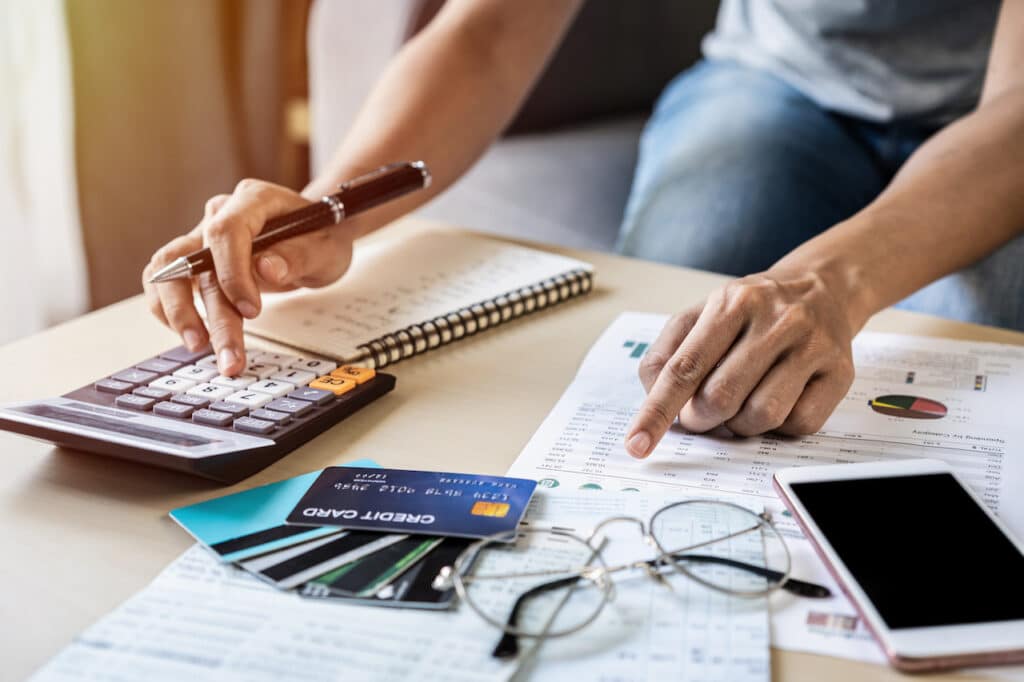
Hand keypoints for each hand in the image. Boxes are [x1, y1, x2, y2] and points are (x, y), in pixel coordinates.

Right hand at [142, 179, 354, 374]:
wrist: (315, 238)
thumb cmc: (321, 239)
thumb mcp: (325, 249)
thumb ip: (298, 255)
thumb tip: (266, 267)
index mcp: (254, 200)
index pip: (226, 231)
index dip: (232, 273)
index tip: (250, 310)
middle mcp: (220, 214)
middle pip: (196, 259)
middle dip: (211, 313)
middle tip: (228, 354)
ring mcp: (203, 237)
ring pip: (170, 271)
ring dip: (179, 313)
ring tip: (200, 348)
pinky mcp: (195, 261)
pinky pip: (166, 282)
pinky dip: (169, 309)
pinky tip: (192, 336)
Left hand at [624, 269, 858, 457]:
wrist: (823, 288)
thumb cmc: (752, 311)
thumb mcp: (702, 315)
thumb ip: (668, 353)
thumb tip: (652, 397)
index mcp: (731, 303)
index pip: (684, 368)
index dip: (656, 411)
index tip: (636, 443)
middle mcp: (775, 320)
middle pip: (720, 398)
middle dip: (701, 419)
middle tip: (701, 415)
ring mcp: (811, 346)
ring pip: (761, 416)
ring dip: (739, 426)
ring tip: (740, 405)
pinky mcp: (839, 373)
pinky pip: (798, 425)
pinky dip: (778, 427)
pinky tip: (776, 400)